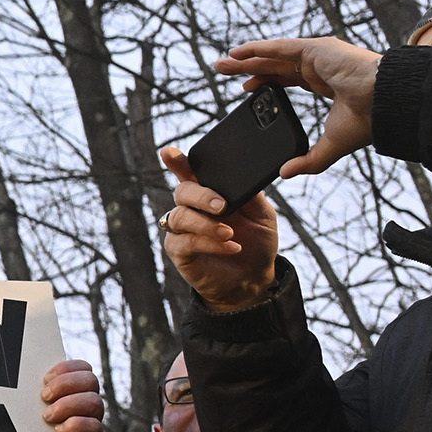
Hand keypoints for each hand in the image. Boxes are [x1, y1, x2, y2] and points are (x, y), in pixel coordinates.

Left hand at [38, 360, 103, 431]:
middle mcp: (89, 400)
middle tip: (44, 397)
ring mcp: (93, 419)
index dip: (65, 369)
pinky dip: (75, 426)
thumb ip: (36, 390)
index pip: (83, 367)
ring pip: (94, 402)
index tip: (44, 379)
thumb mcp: (37, 404)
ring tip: (48, 416)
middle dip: (64, 385)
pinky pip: (95, 427)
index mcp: (77, 387)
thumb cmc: (40, 425)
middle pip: (90, 380)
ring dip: (67, 406)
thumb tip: (16, 374)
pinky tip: (58, 430)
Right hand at [161, 144, 281, 311]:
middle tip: (222, 206)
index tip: (169, 153)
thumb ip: (249, 194)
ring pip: (179, 217)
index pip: (189, 173)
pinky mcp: (178, 251)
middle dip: (200, 196)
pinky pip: (184, 241)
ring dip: (206, 224)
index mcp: (209, 193)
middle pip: (182, 192)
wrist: (254, 278)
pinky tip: (230, 246)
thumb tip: (240, 177)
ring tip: (230, 234)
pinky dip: (208, 243)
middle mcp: (191, 208)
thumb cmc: (256, 242)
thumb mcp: (262, 214)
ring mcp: (182, 230)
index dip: (177, 162)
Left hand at [215, 34, 382, 176]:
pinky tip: (237, 53)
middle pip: (276, 66)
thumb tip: (285, 174)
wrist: (385, 103)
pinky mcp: (316, 49)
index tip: (246, 89)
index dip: (267, 83)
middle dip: (249, 69)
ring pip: (274, 55)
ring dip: (247, 58)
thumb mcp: (332, 145)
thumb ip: (309, 160)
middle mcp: (321, 66)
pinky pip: (279, 47)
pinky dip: (257, 48)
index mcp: (327, 83)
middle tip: (224, 72)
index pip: (290, 80)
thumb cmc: (369, 121)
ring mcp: (319, 56)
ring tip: (222, 62)